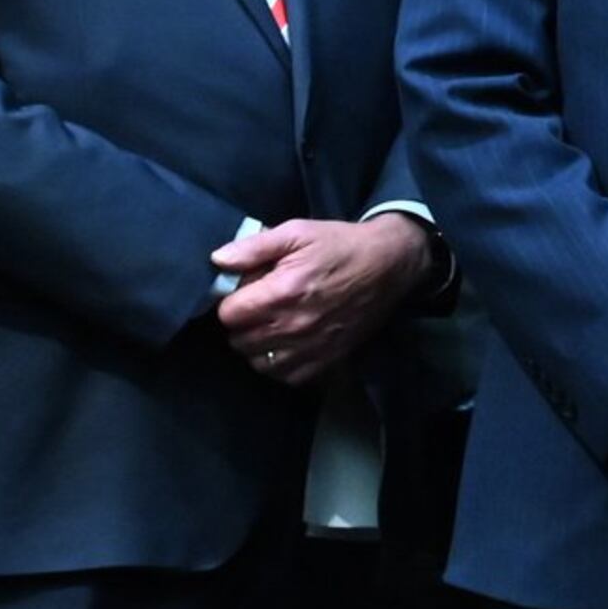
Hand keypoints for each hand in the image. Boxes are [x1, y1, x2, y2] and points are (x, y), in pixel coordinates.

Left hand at [214, 215, 433, 386]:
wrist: (389, 264)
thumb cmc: (340, 244)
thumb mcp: (297, 232)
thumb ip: (253, 247)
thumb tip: (217, 260)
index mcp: (282, 292)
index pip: (227, 314)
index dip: (230, 301)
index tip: (243, 292)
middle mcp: (294, 326)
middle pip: (239, 341)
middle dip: (241, 323)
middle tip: (257, 306)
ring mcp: (311, 347)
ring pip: (257, 362)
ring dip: (257, 346)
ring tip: (270, 326)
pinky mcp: (327, 360)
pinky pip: (286, 376)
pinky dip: (279, 364)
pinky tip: (285, 344)